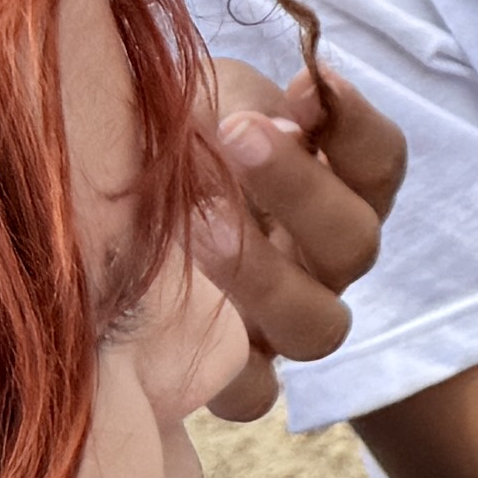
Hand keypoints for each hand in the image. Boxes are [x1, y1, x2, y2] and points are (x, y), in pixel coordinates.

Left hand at [196, 50, 403, 416]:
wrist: (97, 205)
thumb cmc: (171, 137)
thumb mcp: (206, 95)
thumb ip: (241, 98)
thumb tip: (278, 127)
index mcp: (337, 188)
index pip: (380, 160)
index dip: (354, 123)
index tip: (308, 83)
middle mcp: (326, 262)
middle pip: (355, 242)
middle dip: (300, 186)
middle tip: (237, 135)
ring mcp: (288, 323)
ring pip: (320, 326)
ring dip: (264, 274)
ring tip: (197, 226)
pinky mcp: (238, 375)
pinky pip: (255, 395)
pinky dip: (227, 367)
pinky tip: (175, 319)